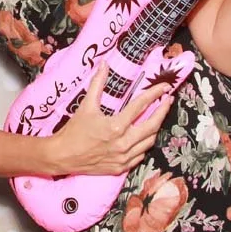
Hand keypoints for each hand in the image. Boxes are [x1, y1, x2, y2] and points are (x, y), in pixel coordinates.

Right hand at [49, 67, 171, 175]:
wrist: (62, 156)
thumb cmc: (74, 130)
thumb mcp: (86, 105)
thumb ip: (97, 83)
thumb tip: (104, 64)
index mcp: (116, 126)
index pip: (141, 106)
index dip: (154, 94)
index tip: (163, 87)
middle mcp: (123, 143)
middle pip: (152, 125)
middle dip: (163, 111)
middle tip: (168, 100)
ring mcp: (124, 157)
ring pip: (149, 142)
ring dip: (155, 128)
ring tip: (158, 116)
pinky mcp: (121, 167)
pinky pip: (140, 156)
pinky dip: (144, 144)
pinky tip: (143, 137)